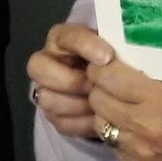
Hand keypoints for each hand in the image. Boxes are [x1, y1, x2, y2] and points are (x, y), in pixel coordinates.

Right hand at [28, 24, 112, 138]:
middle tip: (94, 86)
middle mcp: (47, 61)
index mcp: (62, 38)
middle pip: (38, 67)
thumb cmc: (114, 60)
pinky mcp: (53, 114)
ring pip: (45, 97)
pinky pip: (59, 121)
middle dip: (70, 80)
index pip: (65, 37)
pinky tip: (98, 118)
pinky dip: (81, 123)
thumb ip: (116, 45)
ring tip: (99, 105)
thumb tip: (124, 56)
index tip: (107, 57)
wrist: (114, 84)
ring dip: (75, 104)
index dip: (84, 46)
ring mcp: (46, 88)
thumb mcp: (116, 46)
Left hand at [85, 40, 161, 160]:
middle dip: (99, 88)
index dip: (101, 68)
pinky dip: (118, 135)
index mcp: (160, 99)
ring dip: (105, 112)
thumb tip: (124, 59)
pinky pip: (113, 146)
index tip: (104, 64)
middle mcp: (144, 126)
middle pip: (97, 99)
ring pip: (99, 124)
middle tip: (109, 83)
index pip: (109, 77)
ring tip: (118, 106)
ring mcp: (138, 151)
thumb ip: (155, 75)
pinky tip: (132, 130)